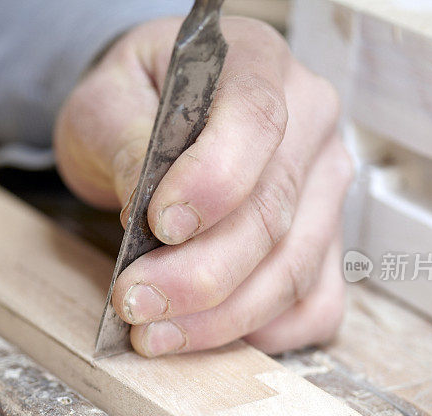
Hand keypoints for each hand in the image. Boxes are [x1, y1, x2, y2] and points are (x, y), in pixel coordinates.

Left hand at [55, 16, 352, 356]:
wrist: (158, 113)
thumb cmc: (137, 101)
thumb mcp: (106, 101)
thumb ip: (125, 142)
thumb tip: (146, 210)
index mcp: (258, 64)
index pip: (256, 122)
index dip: (213, 183)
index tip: (159, 226)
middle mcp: (310, 124)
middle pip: (272, 214)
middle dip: (199, 275)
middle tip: (135, 302)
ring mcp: (325, 187)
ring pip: (293, 270)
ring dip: (223, 316)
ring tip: (156, 333)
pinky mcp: (325, 240)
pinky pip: (317, 302)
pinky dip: (268, 332)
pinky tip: (214, 336)